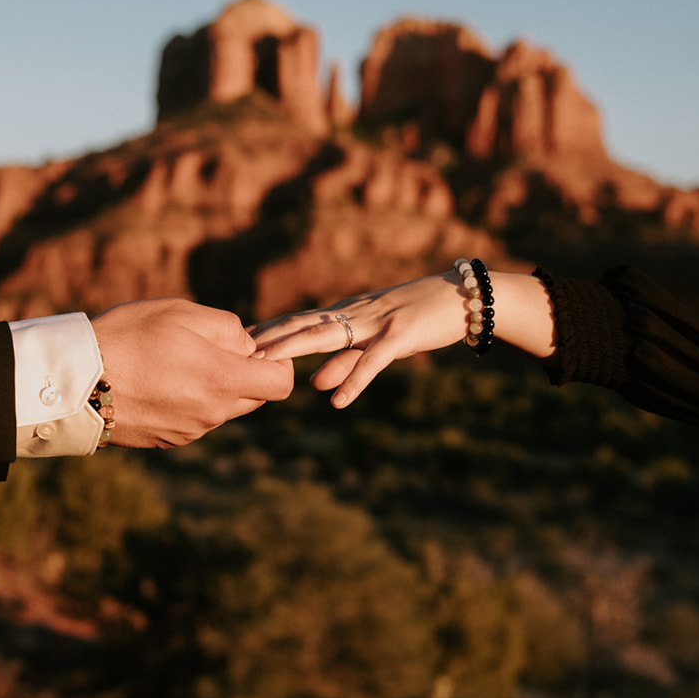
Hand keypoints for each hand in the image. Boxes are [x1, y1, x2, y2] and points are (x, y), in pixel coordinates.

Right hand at [93, 299, 293, 447]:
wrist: (75, 383)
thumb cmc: (126, 338)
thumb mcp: (179, 313)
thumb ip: (226, 328)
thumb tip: (247, 346)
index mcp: (222, 380)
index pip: (280, 383)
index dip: (277, 363)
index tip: (256, 348)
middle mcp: (212, 413)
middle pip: (253, 397)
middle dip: (243, 373)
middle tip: (208, 349)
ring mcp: (190, 431)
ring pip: (223, 409)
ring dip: (213, 388)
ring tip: (173, 363)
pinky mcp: (168, 441)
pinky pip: (195, 420)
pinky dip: (188, 402)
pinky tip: (156, 383)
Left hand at [250, 273, 466, 407]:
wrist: (466, 297)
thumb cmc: (420, 319)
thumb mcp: (378, 342)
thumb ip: (347, 361)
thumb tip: (314, 384)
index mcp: (347, 313)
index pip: (299, 321)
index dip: (267, 332)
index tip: (234, 344)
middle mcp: (355, 313)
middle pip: (303, 325)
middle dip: (268, 339)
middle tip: (233, 352)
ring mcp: (377, 322)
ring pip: (328, 336)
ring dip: (294, 350)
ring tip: (265, 366)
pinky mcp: (402, 335)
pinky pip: (373, 361)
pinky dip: (354, 380)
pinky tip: (335, 400)